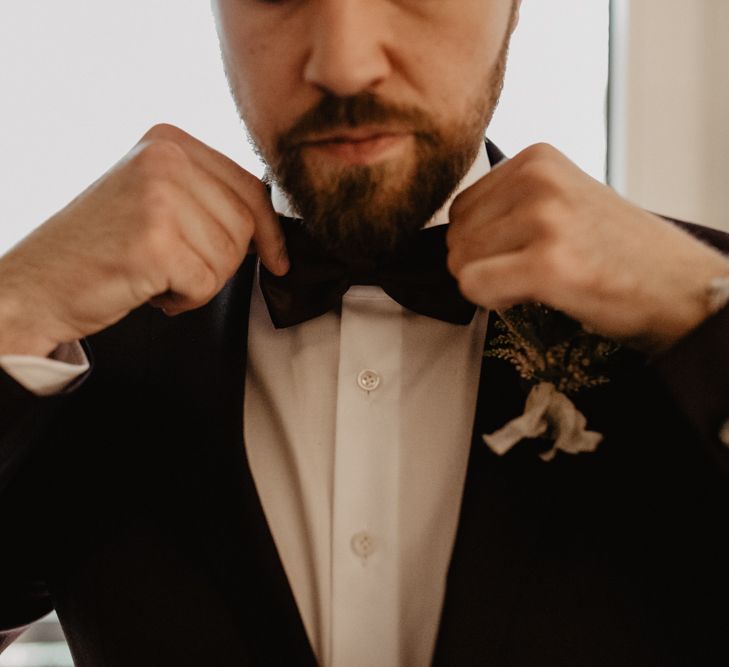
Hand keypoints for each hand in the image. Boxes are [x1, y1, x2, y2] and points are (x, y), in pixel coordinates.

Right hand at [0, 123, 287, 356]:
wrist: (38, 284)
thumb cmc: (102, 248)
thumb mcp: (157, 200)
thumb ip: (208, 197)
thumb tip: (273, 225)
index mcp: (170, 142)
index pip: (251, 187)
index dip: (270, 232)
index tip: (277, 260)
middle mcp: (165, 159)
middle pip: (245, 224)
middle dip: (224, 262)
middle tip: (180, 270)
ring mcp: (158, 197)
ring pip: (230, 256)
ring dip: (201, 282)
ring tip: (158, 276)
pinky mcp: (154, 241)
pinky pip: (206, 283)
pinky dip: (186, 300)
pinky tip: (152, 290)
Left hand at [446, 143, 728, 352]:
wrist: (681, 287)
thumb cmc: (619, 251)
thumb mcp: (564, 201)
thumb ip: (510, 205)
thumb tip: (454, 235)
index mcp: (537, 159)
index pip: (461, 208)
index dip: (483, 242)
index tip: (523, 252)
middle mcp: (537, 179)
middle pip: (456, 236)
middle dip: (482, 265)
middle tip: (531, 272)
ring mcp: (543, 218)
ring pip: (460, 262)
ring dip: (491, 284)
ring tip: (540, 282)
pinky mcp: (547, 263)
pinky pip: (474, 285)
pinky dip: (494, 301)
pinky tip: (534, 296)